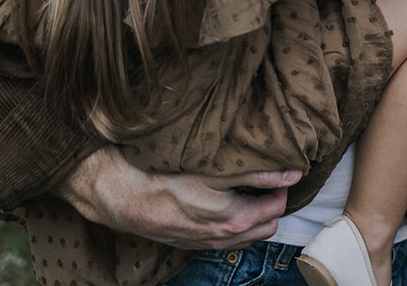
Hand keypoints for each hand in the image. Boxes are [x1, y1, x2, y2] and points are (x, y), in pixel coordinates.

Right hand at [57, 146, 297, 249]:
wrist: (116, 193)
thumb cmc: (161, 174)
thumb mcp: (212, 168)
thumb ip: (254, 172)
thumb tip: (291, 172)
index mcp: (232, 221)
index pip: (278, 205)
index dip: (283, 183)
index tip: (283, 164)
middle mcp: (222, 237)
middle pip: (268, 223)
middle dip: (274, 200)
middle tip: (270, 174)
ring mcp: (205, 242)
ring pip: (249, 233)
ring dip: (255, 212)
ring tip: (251, 185)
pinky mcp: (191, 241)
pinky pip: (227, 237)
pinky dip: (235, 221)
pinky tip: (226, 199)